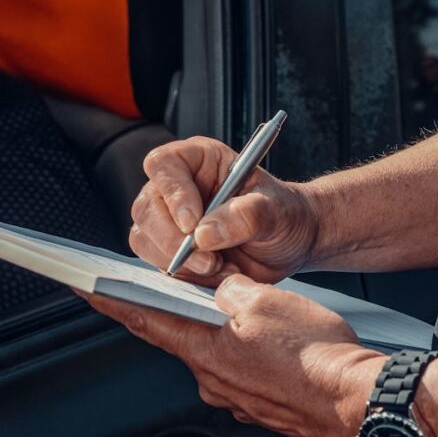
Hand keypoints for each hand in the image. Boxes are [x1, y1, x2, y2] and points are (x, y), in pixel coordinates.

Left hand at [81, 274, 385, 436]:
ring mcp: (236, 394)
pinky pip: (239, 367)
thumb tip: (220, 289)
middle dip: (169, 309)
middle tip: (161, 286)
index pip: (143, 319)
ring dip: (213, 327)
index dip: (111, 301)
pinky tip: (265, 336)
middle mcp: (213, 377)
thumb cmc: (318, 357)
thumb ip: (230, 291)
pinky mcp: (260, 401)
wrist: (358, 403)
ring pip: (213, 350)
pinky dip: (240, 348)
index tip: (84, 288)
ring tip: (236, 305)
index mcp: (205, 349)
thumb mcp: (265, 301)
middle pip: (177, 334)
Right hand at [130, 137, 320, 283]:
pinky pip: (159, 266)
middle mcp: (177, 187)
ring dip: (181, 263)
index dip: (173, 194)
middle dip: (174, 241)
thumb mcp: (277, 209)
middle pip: (147, 208)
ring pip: (145, 239)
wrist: (291, 243)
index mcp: (198, 159)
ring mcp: (169, 220)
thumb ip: (247, 215)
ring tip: (222, 267)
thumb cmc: (285, 214)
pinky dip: (187, 277)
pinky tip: (219, 275)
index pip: (163, 165)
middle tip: (211, 260)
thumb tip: (205, 232)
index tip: (193, 223)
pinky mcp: (170, 250)